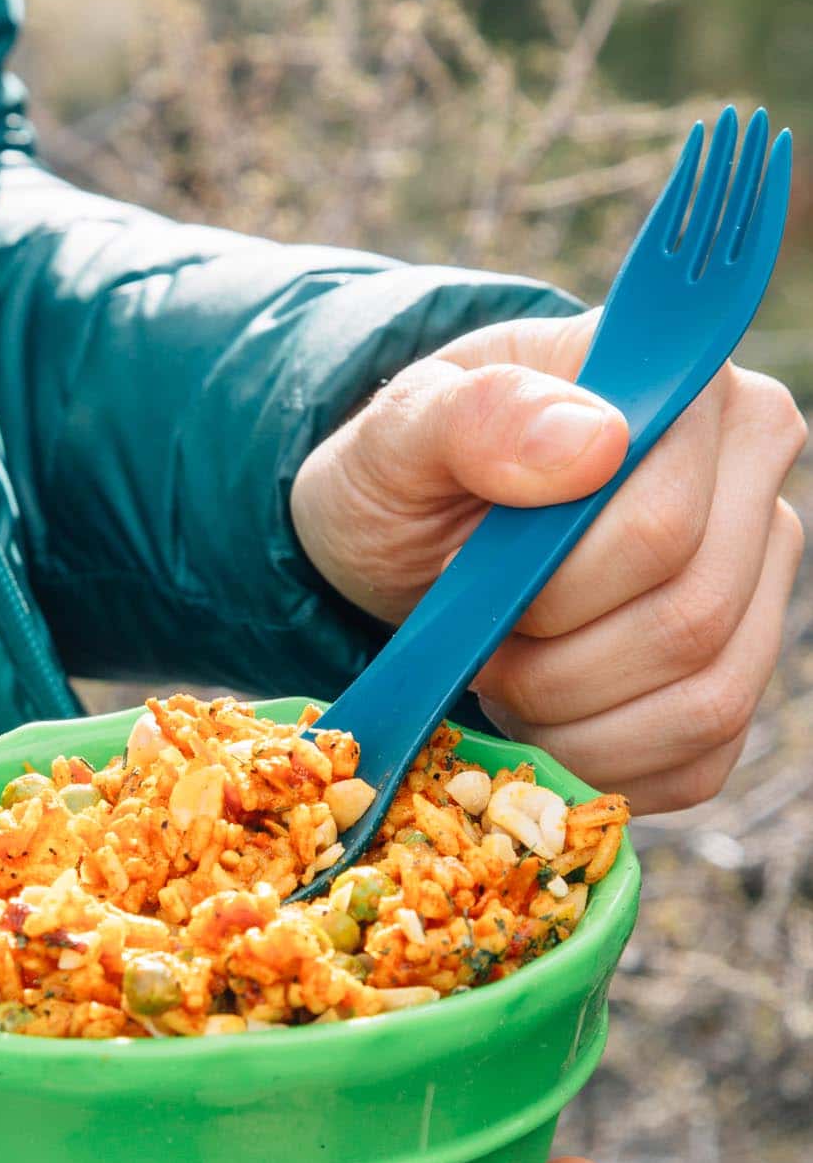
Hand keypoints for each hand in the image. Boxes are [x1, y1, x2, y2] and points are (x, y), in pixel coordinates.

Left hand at [290, 311, 805, 811]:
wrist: (402, 541)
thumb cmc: (409, 472)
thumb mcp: (404, 429)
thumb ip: (482, 414)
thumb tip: (596, 443)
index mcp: (694, 398)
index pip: (662, 529)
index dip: (552, 588)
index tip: (468, 576)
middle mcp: (752, 479)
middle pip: (691, 622)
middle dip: (556, 665)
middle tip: (479, 644)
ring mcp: (758, 583)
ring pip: (708, 701)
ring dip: (575, 721)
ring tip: (503, 679)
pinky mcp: (735, 674)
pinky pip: (701, 760)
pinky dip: (601, 764)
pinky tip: (539, 725)